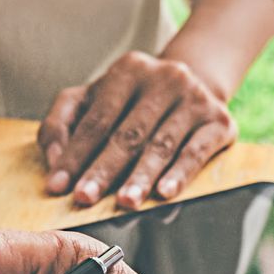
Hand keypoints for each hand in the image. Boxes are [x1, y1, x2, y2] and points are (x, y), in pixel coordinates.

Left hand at [38, 50, 235, 208]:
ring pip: (161, 144)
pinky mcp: (219, 121)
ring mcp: (195, 98)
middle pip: (128, 133)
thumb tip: (53, 159)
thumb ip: (62, 123)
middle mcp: (165, 78)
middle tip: (85, 198)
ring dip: (141, 177)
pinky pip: (197, 151)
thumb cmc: (131, 101)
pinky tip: (165, 193)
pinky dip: (180, 173)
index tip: (58, 186)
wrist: (196, 81)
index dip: (75, 155)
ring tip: (125, 203)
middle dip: (103, 170)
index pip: (96, 119)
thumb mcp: (92, 99)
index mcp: (128, 70)